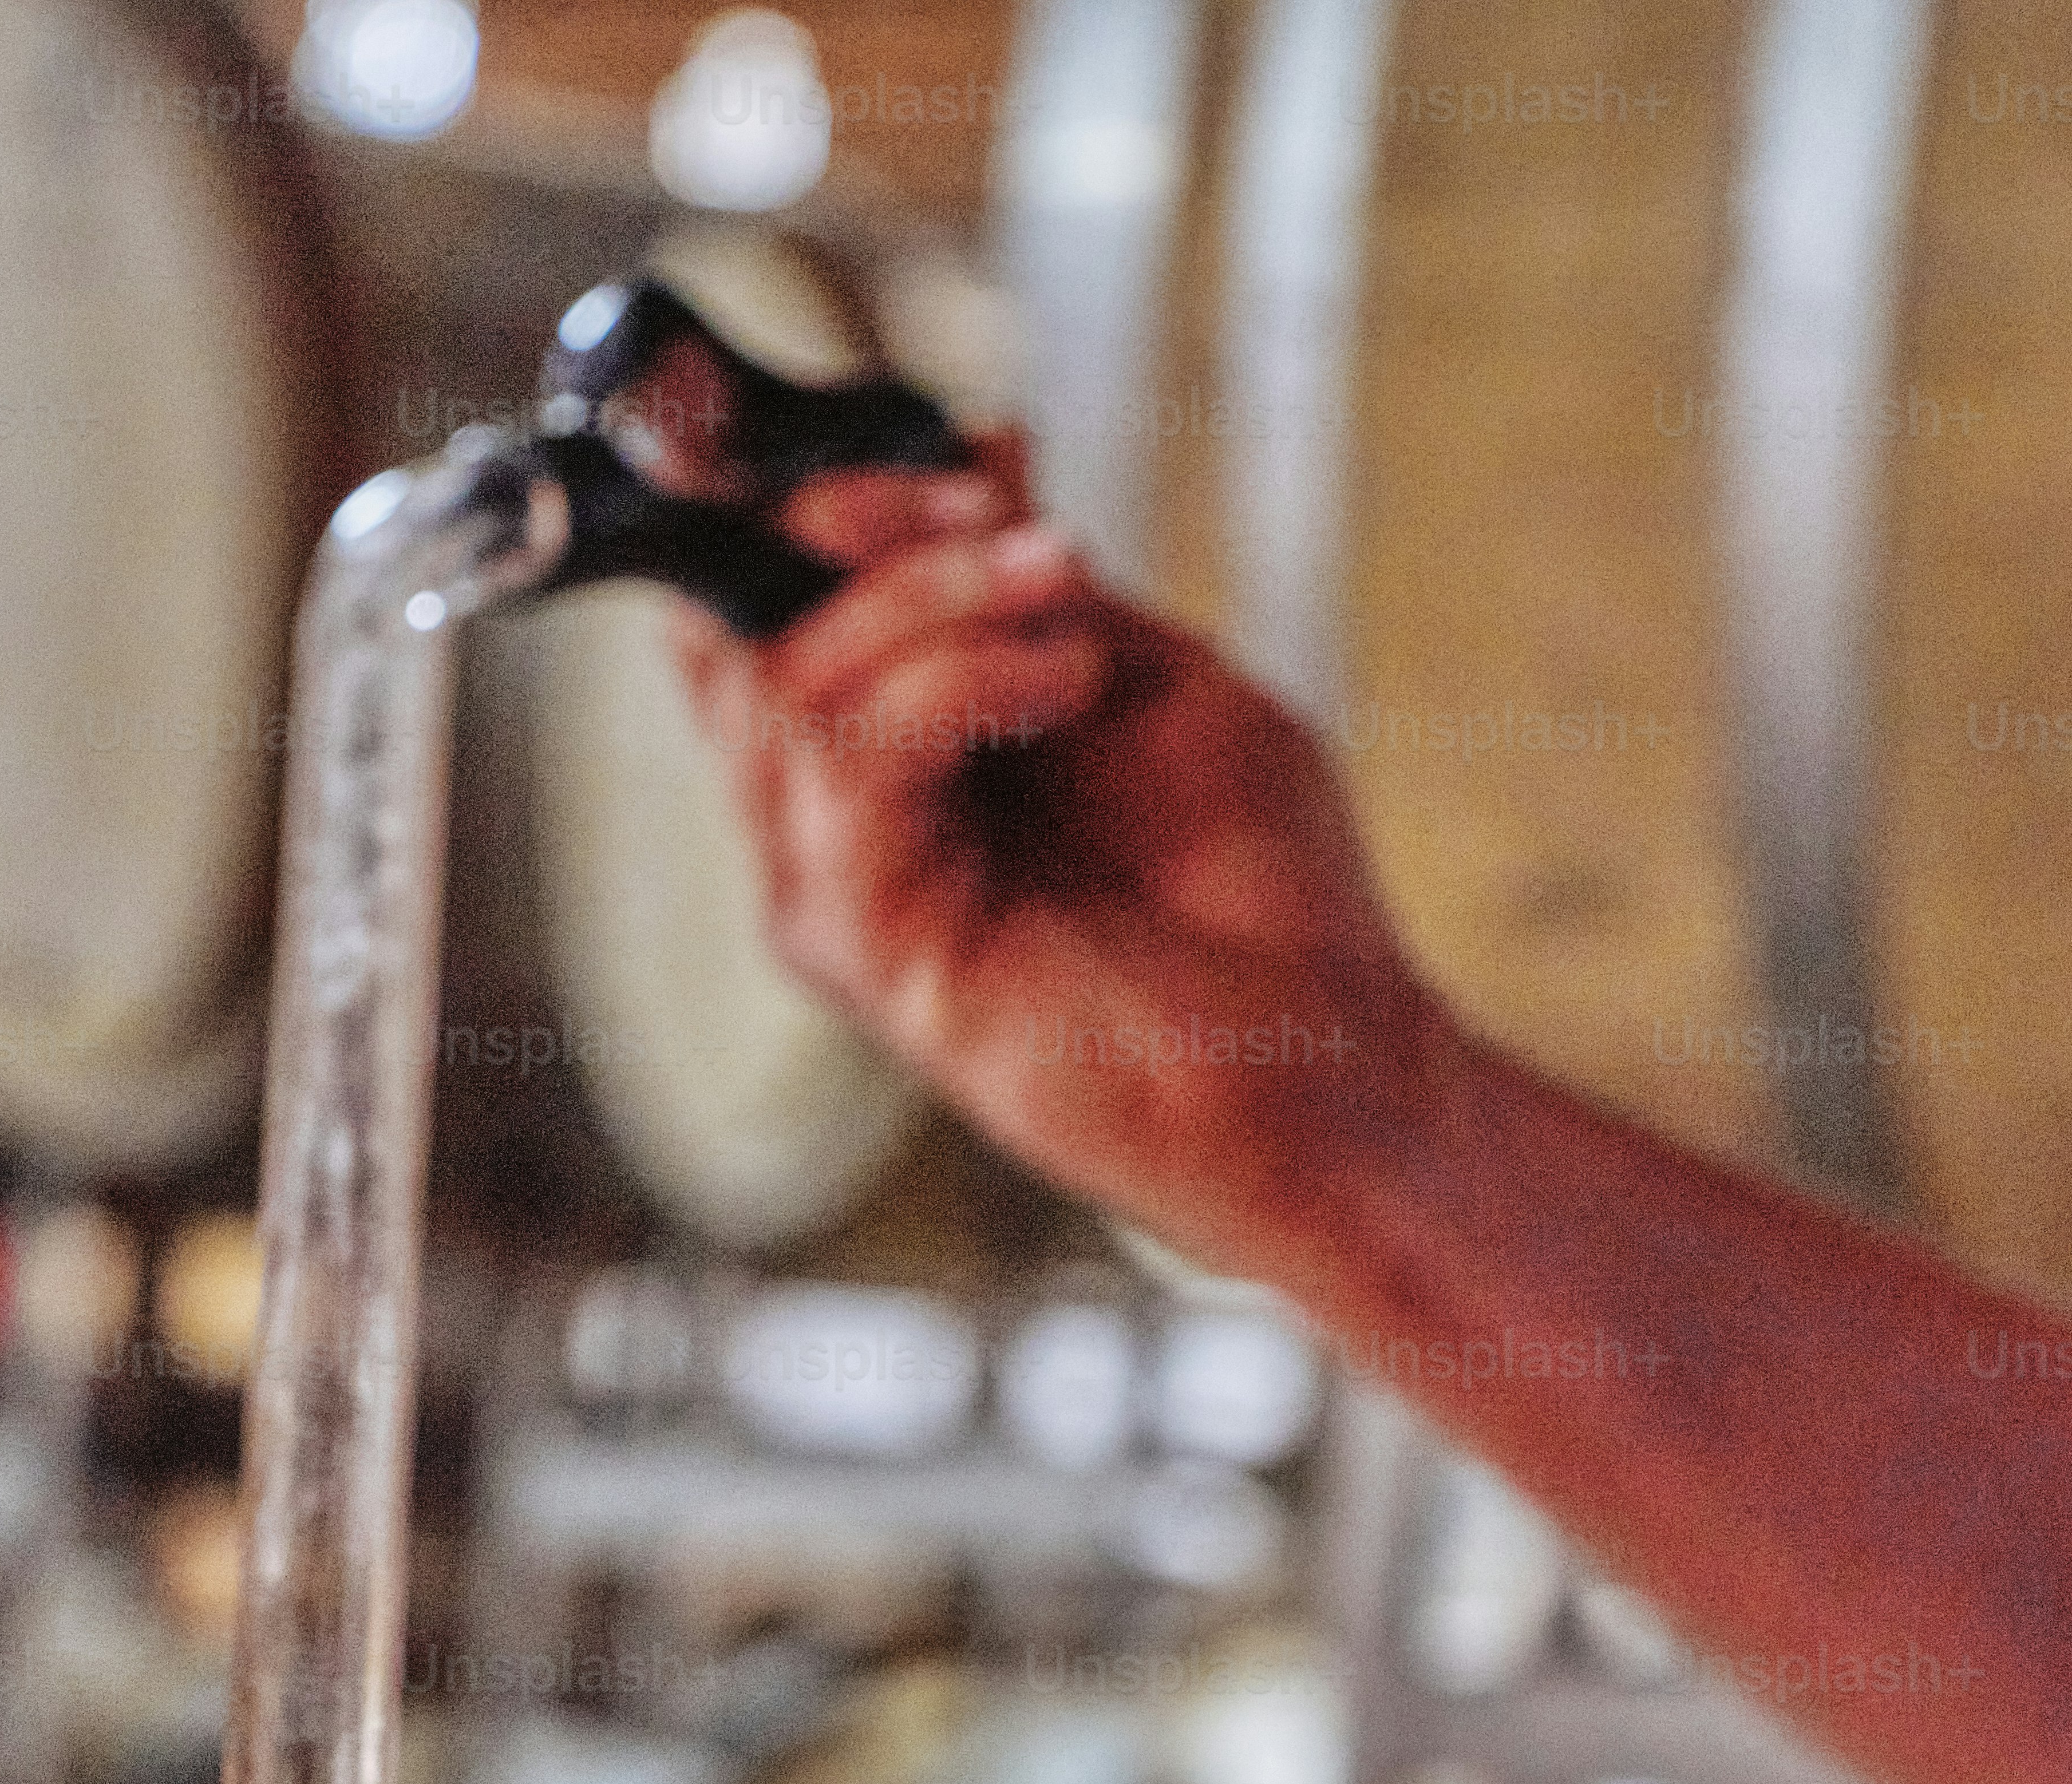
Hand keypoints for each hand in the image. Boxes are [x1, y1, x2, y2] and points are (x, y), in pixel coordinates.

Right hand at [672, 443, 1447, 1287]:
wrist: (1332, 1053)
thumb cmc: (1257, 892)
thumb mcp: (1133, 674)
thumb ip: (1025, 580)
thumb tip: (963, 441)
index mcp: (881, 770)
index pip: (753, 609)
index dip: (812, 500)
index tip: (959, 455)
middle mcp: (833, 840)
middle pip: (740, 631)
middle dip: (868, 525)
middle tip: (1011, 512)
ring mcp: (841, 905)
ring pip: (784, 688)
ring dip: (930, 597)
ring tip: (1067, 608)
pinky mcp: (877, 959)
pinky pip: (849, 767)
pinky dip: (957, 681)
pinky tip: (1066, 685)